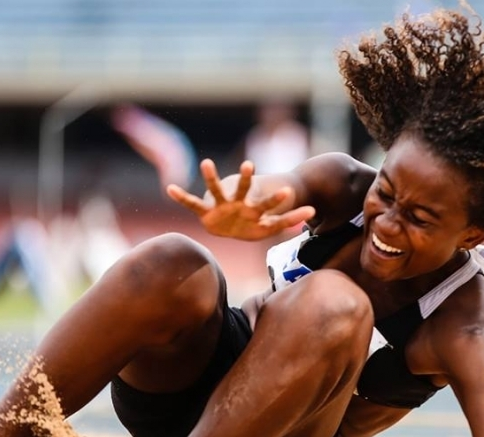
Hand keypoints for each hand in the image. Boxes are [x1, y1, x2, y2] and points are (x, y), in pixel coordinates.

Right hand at [166, 159, 314, 239]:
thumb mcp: (269, 226)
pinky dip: (182, 197)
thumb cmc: (252, 224)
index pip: (269, 206)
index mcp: (255, 211)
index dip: (278, 203)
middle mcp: (239, 204)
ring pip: (216, 190)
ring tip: (205, 163)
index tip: (289, 193)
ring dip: (211, 178)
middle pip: (244, 190)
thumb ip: (288, 221)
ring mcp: (222, 205)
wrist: (231, 225)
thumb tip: (314, 213)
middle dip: (246, 180)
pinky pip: (193, 204)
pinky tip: (169, 189)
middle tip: (250, 164)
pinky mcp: (207, 211)